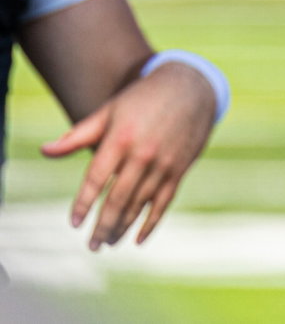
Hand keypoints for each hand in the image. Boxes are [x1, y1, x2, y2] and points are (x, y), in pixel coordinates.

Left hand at [39, 62, 216, 249]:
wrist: (191, 87)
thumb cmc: (142, 99)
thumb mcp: (109, 111)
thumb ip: (77, 135)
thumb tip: (45, 151)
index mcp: (121, 139)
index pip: (96, 179)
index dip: (83, 203)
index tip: (74, 223)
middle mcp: (143, 154)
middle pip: (118, 199)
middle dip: (103, 226)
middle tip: (92, 245)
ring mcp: (164, 163)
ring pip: (139, 204)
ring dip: (122, 227)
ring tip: (109, 243)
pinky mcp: (180, 169)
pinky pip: (164, 202)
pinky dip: (151, 223)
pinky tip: (138, 239)